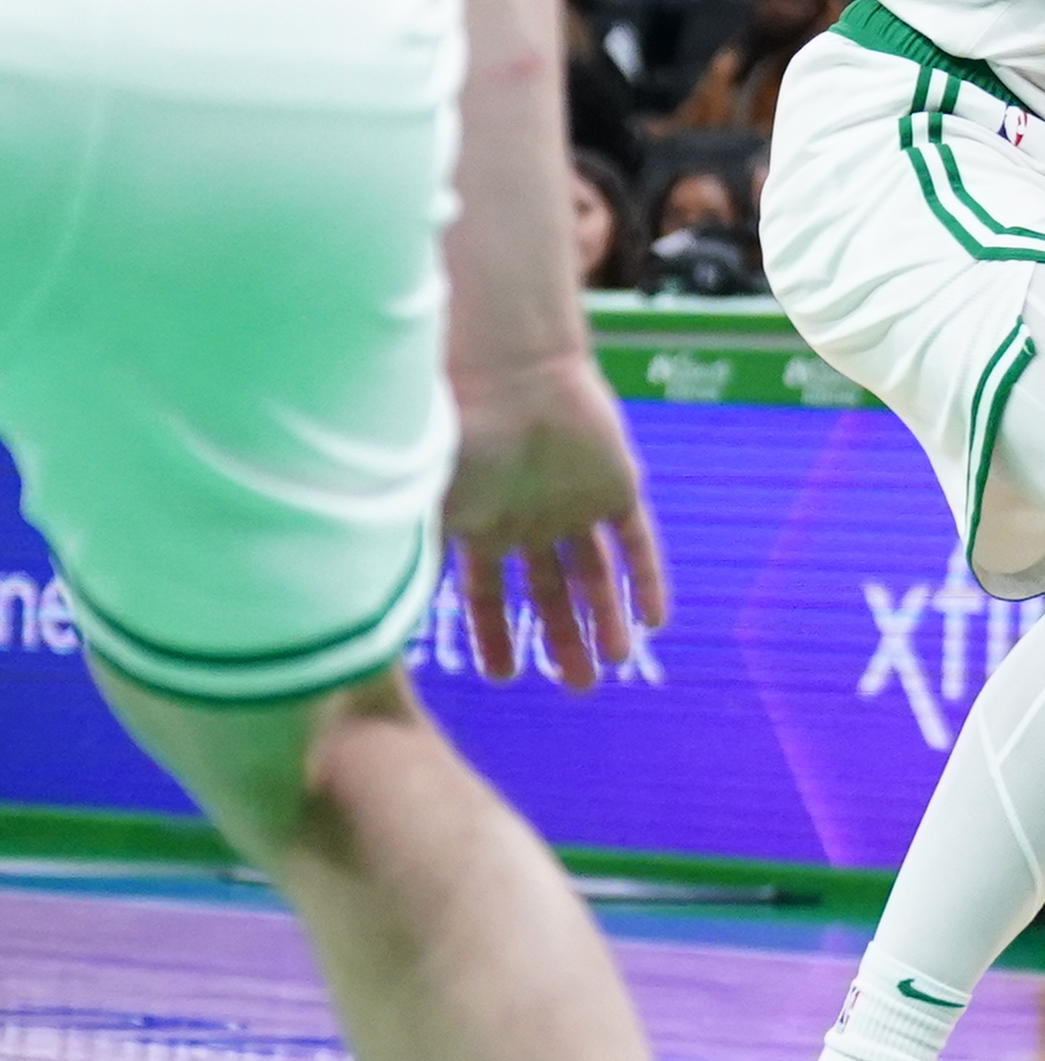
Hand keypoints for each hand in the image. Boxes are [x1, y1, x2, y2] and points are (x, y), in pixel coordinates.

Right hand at [441, 350, 666, 690]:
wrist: (510, 374)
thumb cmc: (455, 436)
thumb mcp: (422, 508)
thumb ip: (409, 562)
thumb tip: (373, 622)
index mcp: (481, 524)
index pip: (487, 594)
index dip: (495, 635)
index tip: (502, 678)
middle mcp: (529, 518)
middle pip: (550, 591)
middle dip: (562, 638)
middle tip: (579, 686)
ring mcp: (574, 502)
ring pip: (596, 573)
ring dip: (606, 618)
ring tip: (614, 664)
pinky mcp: (615, 485)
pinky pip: (637, 541)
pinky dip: (647, 579)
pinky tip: (655, 620)